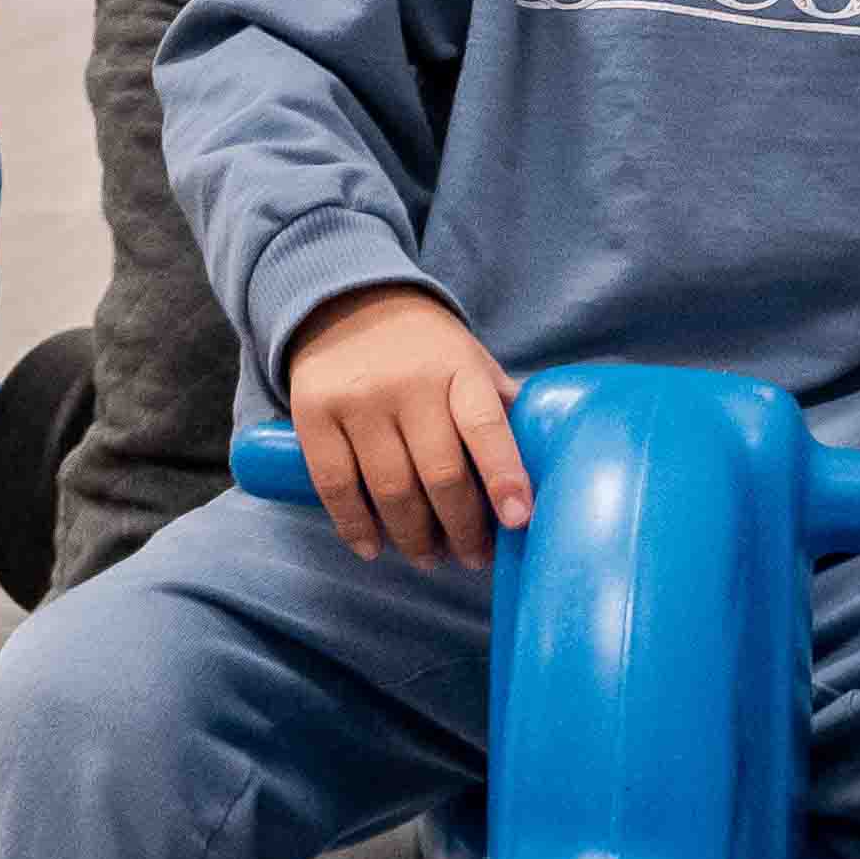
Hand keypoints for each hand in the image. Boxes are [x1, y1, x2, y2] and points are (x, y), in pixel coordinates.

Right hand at [284, 287, 526, 568]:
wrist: (346, 301)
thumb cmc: (426, 350)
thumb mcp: (471, 363)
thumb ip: (501, 410)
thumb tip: (546, 470)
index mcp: (458, 369)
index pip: (485, 427)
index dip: (503, 476)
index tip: (518, 519)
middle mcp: (407, 383)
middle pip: (439, 474)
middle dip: (462, 529)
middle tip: (473, 557)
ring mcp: (357, 399)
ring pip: (389, 489)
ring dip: (413, 537)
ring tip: (429, 557)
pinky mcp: (313, 414)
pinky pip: (335, 485)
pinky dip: (355, 526)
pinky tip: (373, 546)